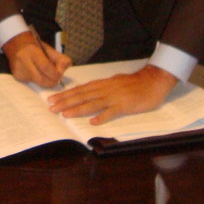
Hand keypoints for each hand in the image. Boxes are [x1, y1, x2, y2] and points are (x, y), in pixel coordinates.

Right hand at [2, 30, 71, 88]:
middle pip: (42, 80)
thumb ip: (59, 58)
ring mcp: (19, 70)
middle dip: (52, 81)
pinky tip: (35, 72)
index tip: (60, 73)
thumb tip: (65, 68)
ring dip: (45, 80)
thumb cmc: (35, 46)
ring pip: (38, 83)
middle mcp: (24, 61)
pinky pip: (32, 82)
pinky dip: (38, 79)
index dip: (56, 74)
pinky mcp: (17, 76)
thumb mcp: (48, 48)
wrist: (16, 43)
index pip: (46, 68)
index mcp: (33, 51)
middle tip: (55, 76)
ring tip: (45, 72)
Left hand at [46, 64, 177, 124]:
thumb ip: (102, 88)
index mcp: (102, 84)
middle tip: (51, 108)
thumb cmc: (134, 84)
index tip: (52, 99)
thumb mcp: (114, 83)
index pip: (79, 90)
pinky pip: (112, 112)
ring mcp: (114, 97)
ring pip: (92, 103)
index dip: (65, 95)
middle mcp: (105, 89)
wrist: (152, 81)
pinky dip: (102, 117)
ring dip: (78, 109)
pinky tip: (93, 123)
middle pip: (82, 96)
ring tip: (65, 114)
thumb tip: (88, 93)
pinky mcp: (125, 105)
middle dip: (65, 102)